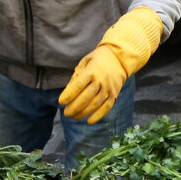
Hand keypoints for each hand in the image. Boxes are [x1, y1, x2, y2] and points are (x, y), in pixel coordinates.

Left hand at [59, 8, 162, 123]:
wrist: (119, 58)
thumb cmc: (98, 59)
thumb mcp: (85, 62)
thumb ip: (76, 75)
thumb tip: (68, 91)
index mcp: (92, 71)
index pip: (77, 86)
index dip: (68, 95)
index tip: (60, 102)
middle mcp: (101, 81)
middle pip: (85, 98)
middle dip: (73, 107)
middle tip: (65, 113)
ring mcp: (109, 89)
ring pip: (94, 105)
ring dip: (83, 113)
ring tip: (74, 117)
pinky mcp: (114, 95)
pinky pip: (106, 108)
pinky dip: (98, 116)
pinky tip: (89, 121)